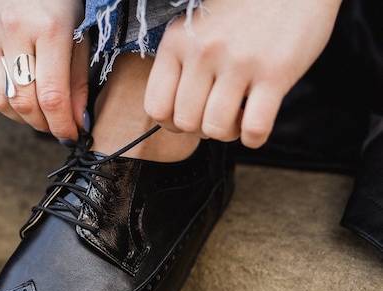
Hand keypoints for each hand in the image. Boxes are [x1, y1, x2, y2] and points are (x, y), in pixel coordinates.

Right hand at [0, 0, 89, 141]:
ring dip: (22, 118)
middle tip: (57, 128)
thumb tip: (77, 120)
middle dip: (43, 124)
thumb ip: (78, 78)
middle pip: (24, 102)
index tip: (72, 135)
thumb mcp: (80, 30)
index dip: (62, 125)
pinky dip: (6, 101)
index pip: (52, 96)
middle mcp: (13, 31)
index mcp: (48, 27)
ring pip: (0, 100)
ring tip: (39, 117)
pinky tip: (22, 97)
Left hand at [144, 0, 341, 147]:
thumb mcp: (199, 27)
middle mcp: (204, 52)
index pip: (156, 107)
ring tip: (240, 116)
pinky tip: (258, 123)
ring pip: (216, 129)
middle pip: (186, 123)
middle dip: (202, 129)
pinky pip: (254, 128)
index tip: (190, 115)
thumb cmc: (245, 9)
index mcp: (177, 41)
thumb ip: (183, 63)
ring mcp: (239, 62)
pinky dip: (254, 137)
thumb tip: (175, 114)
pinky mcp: (276, 72)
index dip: (172, 122)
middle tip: (220, 114)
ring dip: (228, 133)